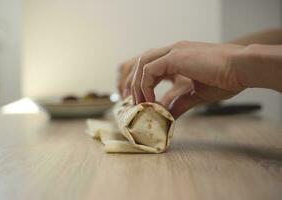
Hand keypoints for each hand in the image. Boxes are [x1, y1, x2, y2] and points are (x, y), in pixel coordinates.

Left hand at [124, 41, 245, 117]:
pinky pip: (150, 69)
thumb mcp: (196, 95)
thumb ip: (180, 103)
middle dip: (134, 84)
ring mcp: (174, 51)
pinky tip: (151, 100)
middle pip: (142, 63)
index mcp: (178, 57)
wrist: (242, 69)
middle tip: (135, 104)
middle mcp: (173, 51)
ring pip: (142, 64)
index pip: (151, 67)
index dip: (143, 84)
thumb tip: (168, 116)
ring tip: (141, 105)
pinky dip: (146, 85)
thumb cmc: (225, 80)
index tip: (142, 103)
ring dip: (138, 85)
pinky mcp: (176, 56)